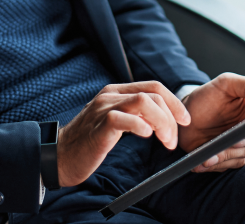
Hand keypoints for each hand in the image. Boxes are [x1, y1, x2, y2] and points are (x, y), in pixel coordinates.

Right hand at [56, 81, 190, 186]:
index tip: (185, 121)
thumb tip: (162, 117)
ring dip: (162, 122)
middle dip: (171, 116)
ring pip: (143, 102)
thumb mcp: (115, 122)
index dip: (174, 102)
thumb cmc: (89, 143)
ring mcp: (103, 108)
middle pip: (153, 94)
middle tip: (173, 140)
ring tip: (166, 141)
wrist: (59, 157)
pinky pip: (125, 119)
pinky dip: (142, 126)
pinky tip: (146, 137)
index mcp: (116, 92)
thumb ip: (134, 113)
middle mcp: (111, 95)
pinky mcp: (99, 126)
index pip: (154, 87)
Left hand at [179, 73, 244, 172]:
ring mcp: (241, 148)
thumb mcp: (226, 83)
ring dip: (223, 157)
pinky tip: (201, 162)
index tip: (243, 133)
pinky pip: (226, 167)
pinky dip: (214, 165)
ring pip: (240, 159)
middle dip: (236, 148)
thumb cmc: (208, 97)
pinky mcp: (228, 160)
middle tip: (220, 146)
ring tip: (207, 156)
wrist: (187, 114)